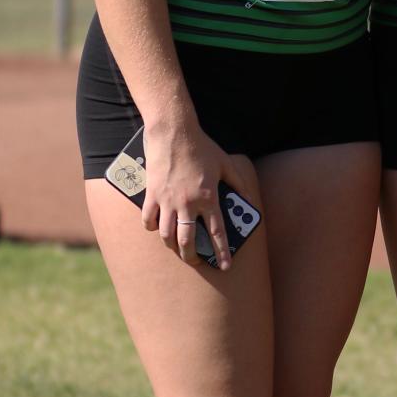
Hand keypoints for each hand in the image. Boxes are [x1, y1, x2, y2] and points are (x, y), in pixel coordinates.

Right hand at [140, 120, 237, 271]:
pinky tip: (156, 227)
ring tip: (176, 247)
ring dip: (171, 246)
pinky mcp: (152, 194)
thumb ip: (239, 183)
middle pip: (187, 241)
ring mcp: (168, 200)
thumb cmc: (201, 146)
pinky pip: (148, 219)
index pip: (217, 232)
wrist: (173, 131)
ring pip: (166, 235)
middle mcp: (188, 203)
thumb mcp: (226, 163)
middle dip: (192, 257)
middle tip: (196, 261)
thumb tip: (247, 198)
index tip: (225, 265)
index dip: (222, 252)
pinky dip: (151, 227)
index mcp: (208, 197)